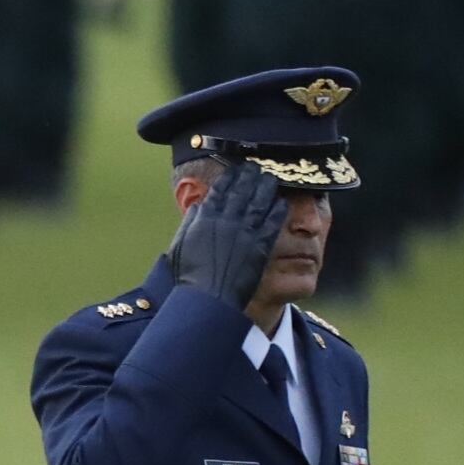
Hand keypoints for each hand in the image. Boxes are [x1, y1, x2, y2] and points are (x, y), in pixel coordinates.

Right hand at [164, 160, 285, 310]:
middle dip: (250, 176)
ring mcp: (246, 231)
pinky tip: (282, 202)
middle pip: (242, 191)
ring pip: (259, 202)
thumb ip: (191, 222)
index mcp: (205, 219)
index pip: (219, 191)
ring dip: (266, 188)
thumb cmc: (190, 276)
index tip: (235, 169)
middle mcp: (227, 220)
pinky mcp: (261, 245)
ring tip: (271, 179)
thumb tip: (198, 206)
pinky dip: (277, 210)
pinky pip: (272, 221)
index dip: (229, 178)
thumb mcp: (182, 245)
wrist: (209, 298)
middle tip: (256, 167)